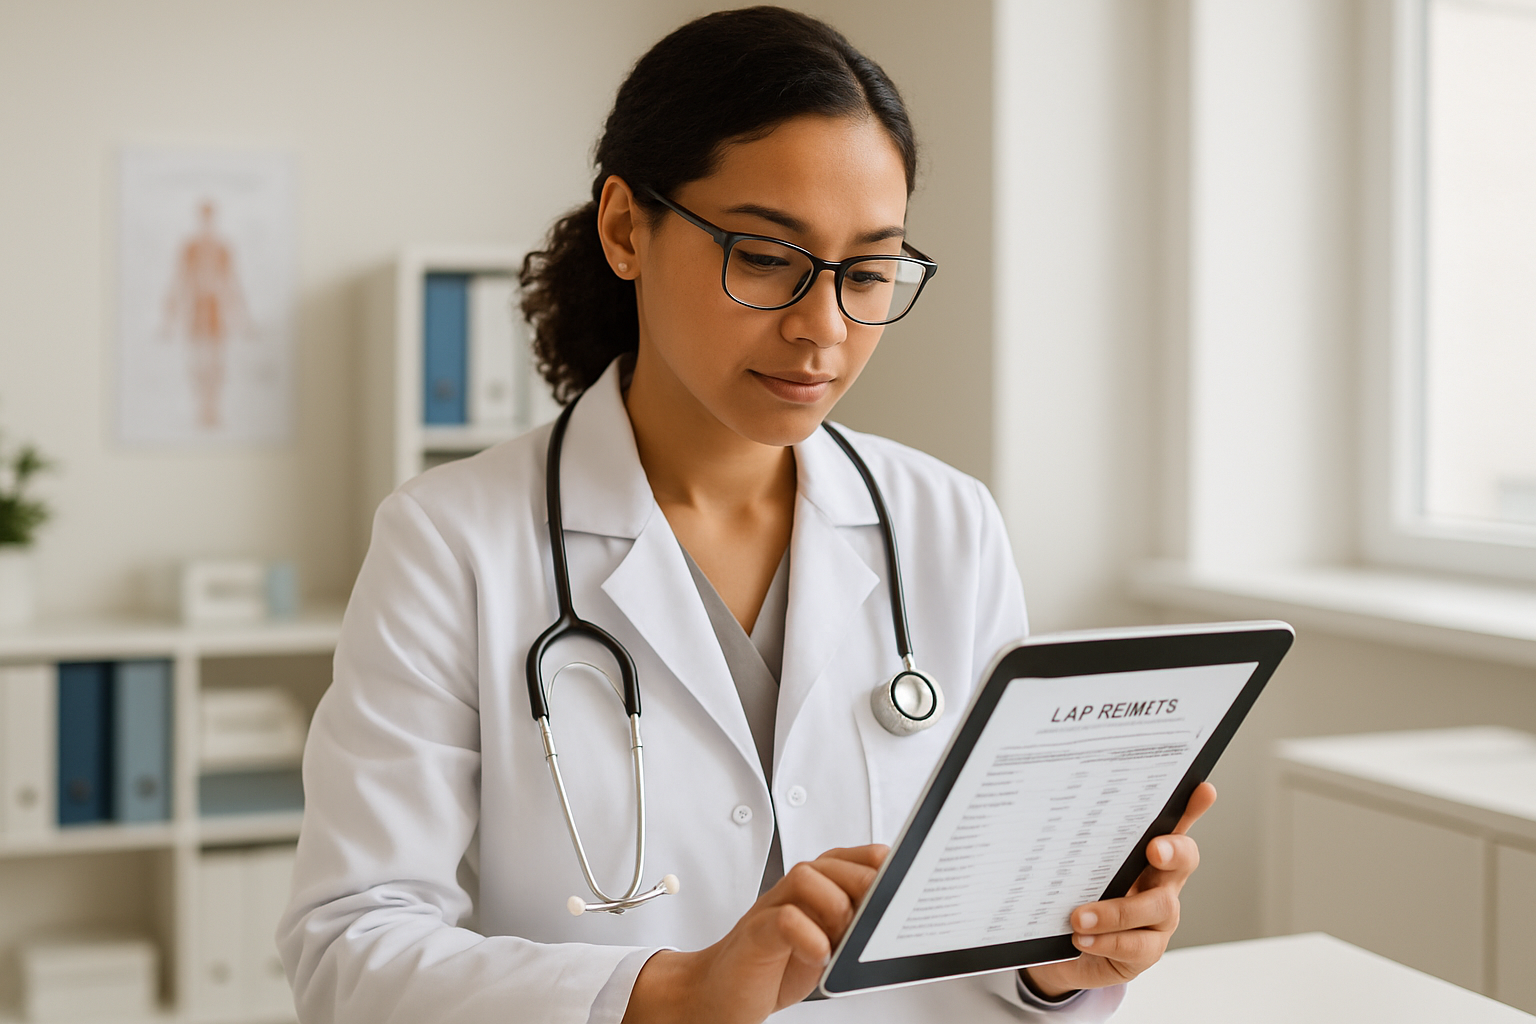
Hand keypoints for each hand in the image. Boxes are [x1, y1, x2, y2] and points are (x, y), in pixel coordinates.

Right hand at [622, 844, 886, 1023]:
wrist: (718, 991)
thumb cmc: (776, 965)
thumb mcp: (827, 941)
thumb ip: (852, 921)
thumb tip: (892, 913)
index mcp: (817, 884)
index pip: (858, 857)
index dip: (884, 866)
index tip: (907, 882)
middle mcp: (794, 888)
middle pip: (835, 862)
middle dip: (864, 886)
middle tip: (873, 918)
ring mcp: (771, 907)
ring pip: (807, 878)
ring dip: (835, 907)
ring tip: (839, 938)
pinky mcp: (755, 934)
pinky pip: (783, 920)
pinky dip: (807, 935)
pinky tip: (818, 953)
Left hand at [1022, 782, 1216, 997]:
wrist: (1059, 950)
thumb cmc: (1069, 898)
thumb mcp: (1074, 866)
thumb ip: (1077, 843)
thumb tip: (1058, 807)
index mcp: (1143, 854)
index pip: (1172, 824)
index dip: (1191, 808)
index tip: (1202, 790)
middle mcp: (1160, 882)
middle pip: (1183, 860)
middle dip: (1173, 850)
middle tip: (1155, 849)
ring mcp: (1158, 919)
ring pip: (1160, 908)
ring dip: (1117, 911)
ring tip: (1079, 917)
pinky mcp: (1145, 951)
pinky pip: (1137, 947)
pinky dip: (1107, 942)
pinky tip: (1082, 938)